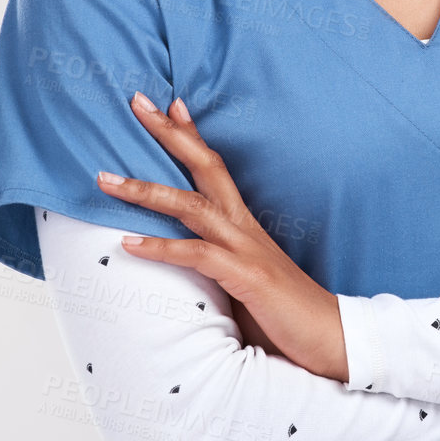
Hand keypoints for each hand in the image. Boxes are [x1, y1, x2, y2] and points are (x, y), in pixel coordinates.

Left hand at [96, 92, 349, 381]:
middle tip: (137, 102)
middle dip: (170, 133)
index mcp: (245, 226)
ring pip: (192, 206)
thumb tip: (182, 266)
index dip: (192, 134)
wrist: (333, 338)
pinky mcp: (248, 277)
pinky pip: (198, 255)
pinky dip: (162, 248)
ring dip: (145, 190)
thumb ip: (217, 265)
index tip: (170, 104)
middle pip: (204, 166)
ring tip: (106, 180)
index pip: (215, 168)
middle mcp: (245, 227)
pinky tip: (129, 243)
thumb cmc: (286, 315)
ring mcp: (247, 249)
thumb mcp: (244, 281)